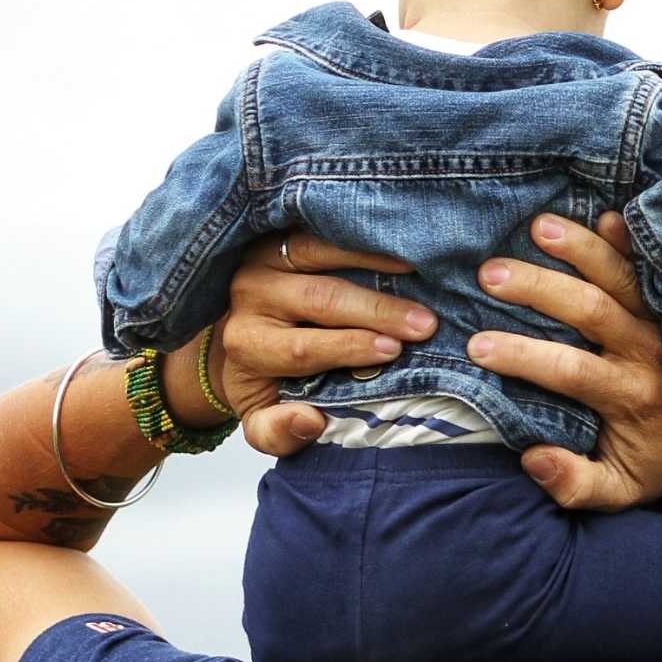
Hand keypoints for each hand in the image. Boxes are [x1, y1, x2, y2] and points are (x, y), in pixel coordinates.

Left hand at [200, 235, 436, 455]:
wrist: (238, 334)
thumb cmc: (265, 381)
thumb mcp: (262, 420)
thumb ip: (278, 433)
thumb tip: (310, 421)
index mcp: (248, 345)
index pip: (300, 348)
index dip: (349, 347)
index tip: (394, 351)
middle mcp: (249, 295)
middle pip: (318, 299)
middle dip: (375, 310)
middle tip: (424, 322)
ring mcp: (264, 258)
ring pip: (320, 253)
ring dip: (374, 261)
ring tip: (419, 270)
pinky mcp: (280, 233)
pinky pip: (323, 228)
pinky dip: (361, 233)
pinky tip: (399, 241)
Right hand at [469, 214, 661, 515]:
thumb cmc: (655, 463)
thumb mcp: (618, 491)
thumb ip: (574, 483)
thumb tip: (532, 458)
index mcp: (629, 397)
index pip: (571, 371)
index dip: (523, 357)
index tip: (477, 346)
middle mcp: (647, 353)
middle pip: (592, 311)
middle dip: (540, 289)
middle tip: (489, 273)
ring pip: (623, 278)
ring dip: (582, 249)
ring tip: (538, 225)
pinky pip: (654, 267)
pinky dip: (632, 240)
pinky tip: (605, 214)